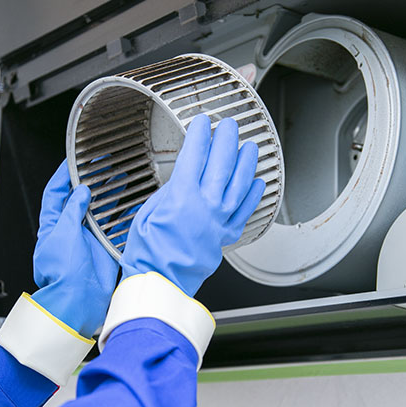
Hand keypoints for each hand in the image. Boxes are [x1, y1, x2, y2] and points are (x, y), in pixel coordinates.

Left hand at [31, 160, 121, 337]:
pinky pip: (115, 228)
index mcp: (53, 225)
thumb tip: (81, 192)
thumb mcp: (62, 232)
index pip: (54, 193)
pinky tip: (131, 205)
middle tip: (102, 166)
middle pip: (80, 199)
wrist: (77, 301)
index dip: (63, 176)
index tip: (73, 162)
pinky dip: (123, 216)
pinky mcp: (103, 249)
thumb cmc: (62, 272)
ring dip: (109, 195)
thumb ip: (73, 209)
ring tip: (120, 179)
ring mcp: (88, 239)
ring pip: (99, 211)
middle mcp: (70, 231)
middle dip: (90, 181)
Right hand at [119, 115, 265, 296]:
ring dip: (247, 162)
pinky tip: (258, 183)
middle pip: (222, 163)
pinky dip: (254, 195)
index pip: (195, 155)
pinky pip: (246, 210)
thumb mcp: (147, 214)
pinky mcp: (226, 235)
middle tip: (229, 125)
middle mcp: (205, 205)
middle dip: (226, 139)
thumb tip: (181, 180)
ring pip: (240, 183)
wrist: (161, 284)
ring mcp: (219, 220)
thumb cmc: (149, 255)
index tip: (202, 122)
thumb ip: (167, 193)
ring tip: (250, 147)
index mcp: (181, 197)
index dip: (200, 134)